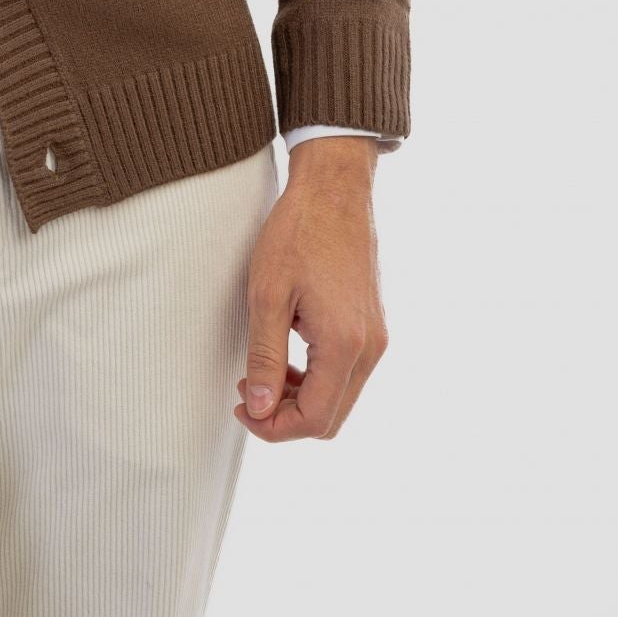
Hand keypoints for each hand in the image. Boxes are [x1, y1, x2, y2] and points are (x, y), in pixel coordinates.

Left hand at [234, 138, 388, 442]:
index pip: (314, 419)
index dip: (273, 427)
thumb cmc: (298, 233)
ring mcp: (376, 337)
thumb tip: (260, 410)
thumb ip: (265, 358)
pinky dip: (316, 377)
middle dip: (286, 418)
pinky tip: (287, 354)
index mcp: (345, 345)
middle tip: (246, 391)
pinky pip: (347, 372)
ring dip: (300, 398)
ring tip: (261, 372)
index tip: (241, 408)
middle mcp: (370, 349)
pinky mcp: (373, 325)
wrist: (334, 189)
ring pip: (340, 397)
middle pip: (331, 417)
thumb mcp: (268, 295)